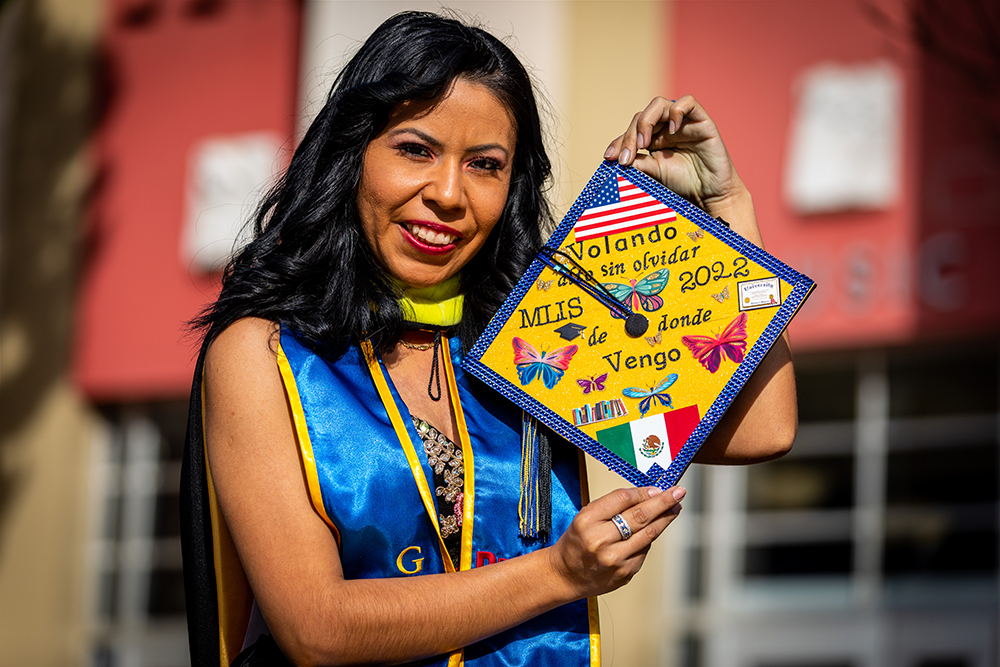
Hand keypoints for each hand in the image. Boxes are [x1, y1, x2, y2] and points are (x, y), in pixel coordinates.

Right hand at [546, 485, 685, 599]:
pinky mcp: (624, 573)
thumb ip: (614, 505)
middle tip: (679, 492)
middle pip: (640, 516)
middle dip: (663, 502)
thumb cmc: (578, 541)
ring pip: (648, 535)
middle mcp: (600, 540)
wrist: (565, 575)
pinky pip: (644, 551)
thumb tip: (649, 495)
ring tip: (675, 508)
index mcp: (587, 520)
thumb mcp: (586, 517)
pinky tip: (650, 532)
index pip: (622, 498)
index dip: (644, 492)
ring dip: (665, 519)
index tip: (659, 488)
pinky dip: (649, 539)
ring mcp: (614, 559)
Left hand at [605, 95, 761, 246]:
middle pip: (642, 117)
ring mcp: (683, 123)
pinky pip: (688, 103)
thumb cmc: (683, 184)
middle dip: (630, 136)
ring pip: (659, 105)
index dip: (619, 142)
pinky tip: (670, 131)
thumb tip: (617, 157)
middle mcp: (666, 127)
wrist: (709, 195)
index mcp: (654, 138)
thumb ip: (638, 163)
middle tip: (626, 158)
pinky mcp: (701, 121)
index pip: (632, 130)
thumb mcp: (654, 173)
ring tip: (644, 144)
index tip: (609, 158)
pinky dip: (676, 112)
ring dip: (646, 121)